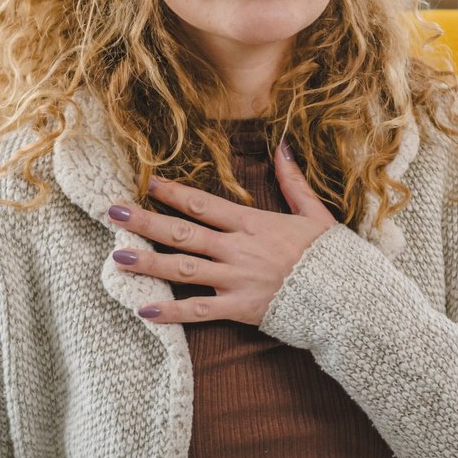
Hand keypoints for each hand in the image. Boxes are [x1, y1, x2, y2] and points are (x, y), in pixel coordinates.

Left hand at [106, 137, 335, 326]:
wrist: (345, 297)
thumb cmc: (331, 256)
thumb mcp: (315, 213)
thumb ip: (293, 181)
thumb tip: (283, 145)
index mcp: (253, 224)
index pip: (204, 204)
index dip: (174, 192)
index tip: (148, 182)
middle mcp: (237, 249)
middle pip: (183, 232)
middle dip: (145, 221)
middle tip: (112, 213)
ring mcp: (235, 279)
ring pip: (182, 269)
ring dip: (147, 263)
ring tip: (117, 258)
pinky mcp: (239, 308)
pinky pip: (198, 310)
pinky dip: (170, 312)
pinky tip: (143, 310)